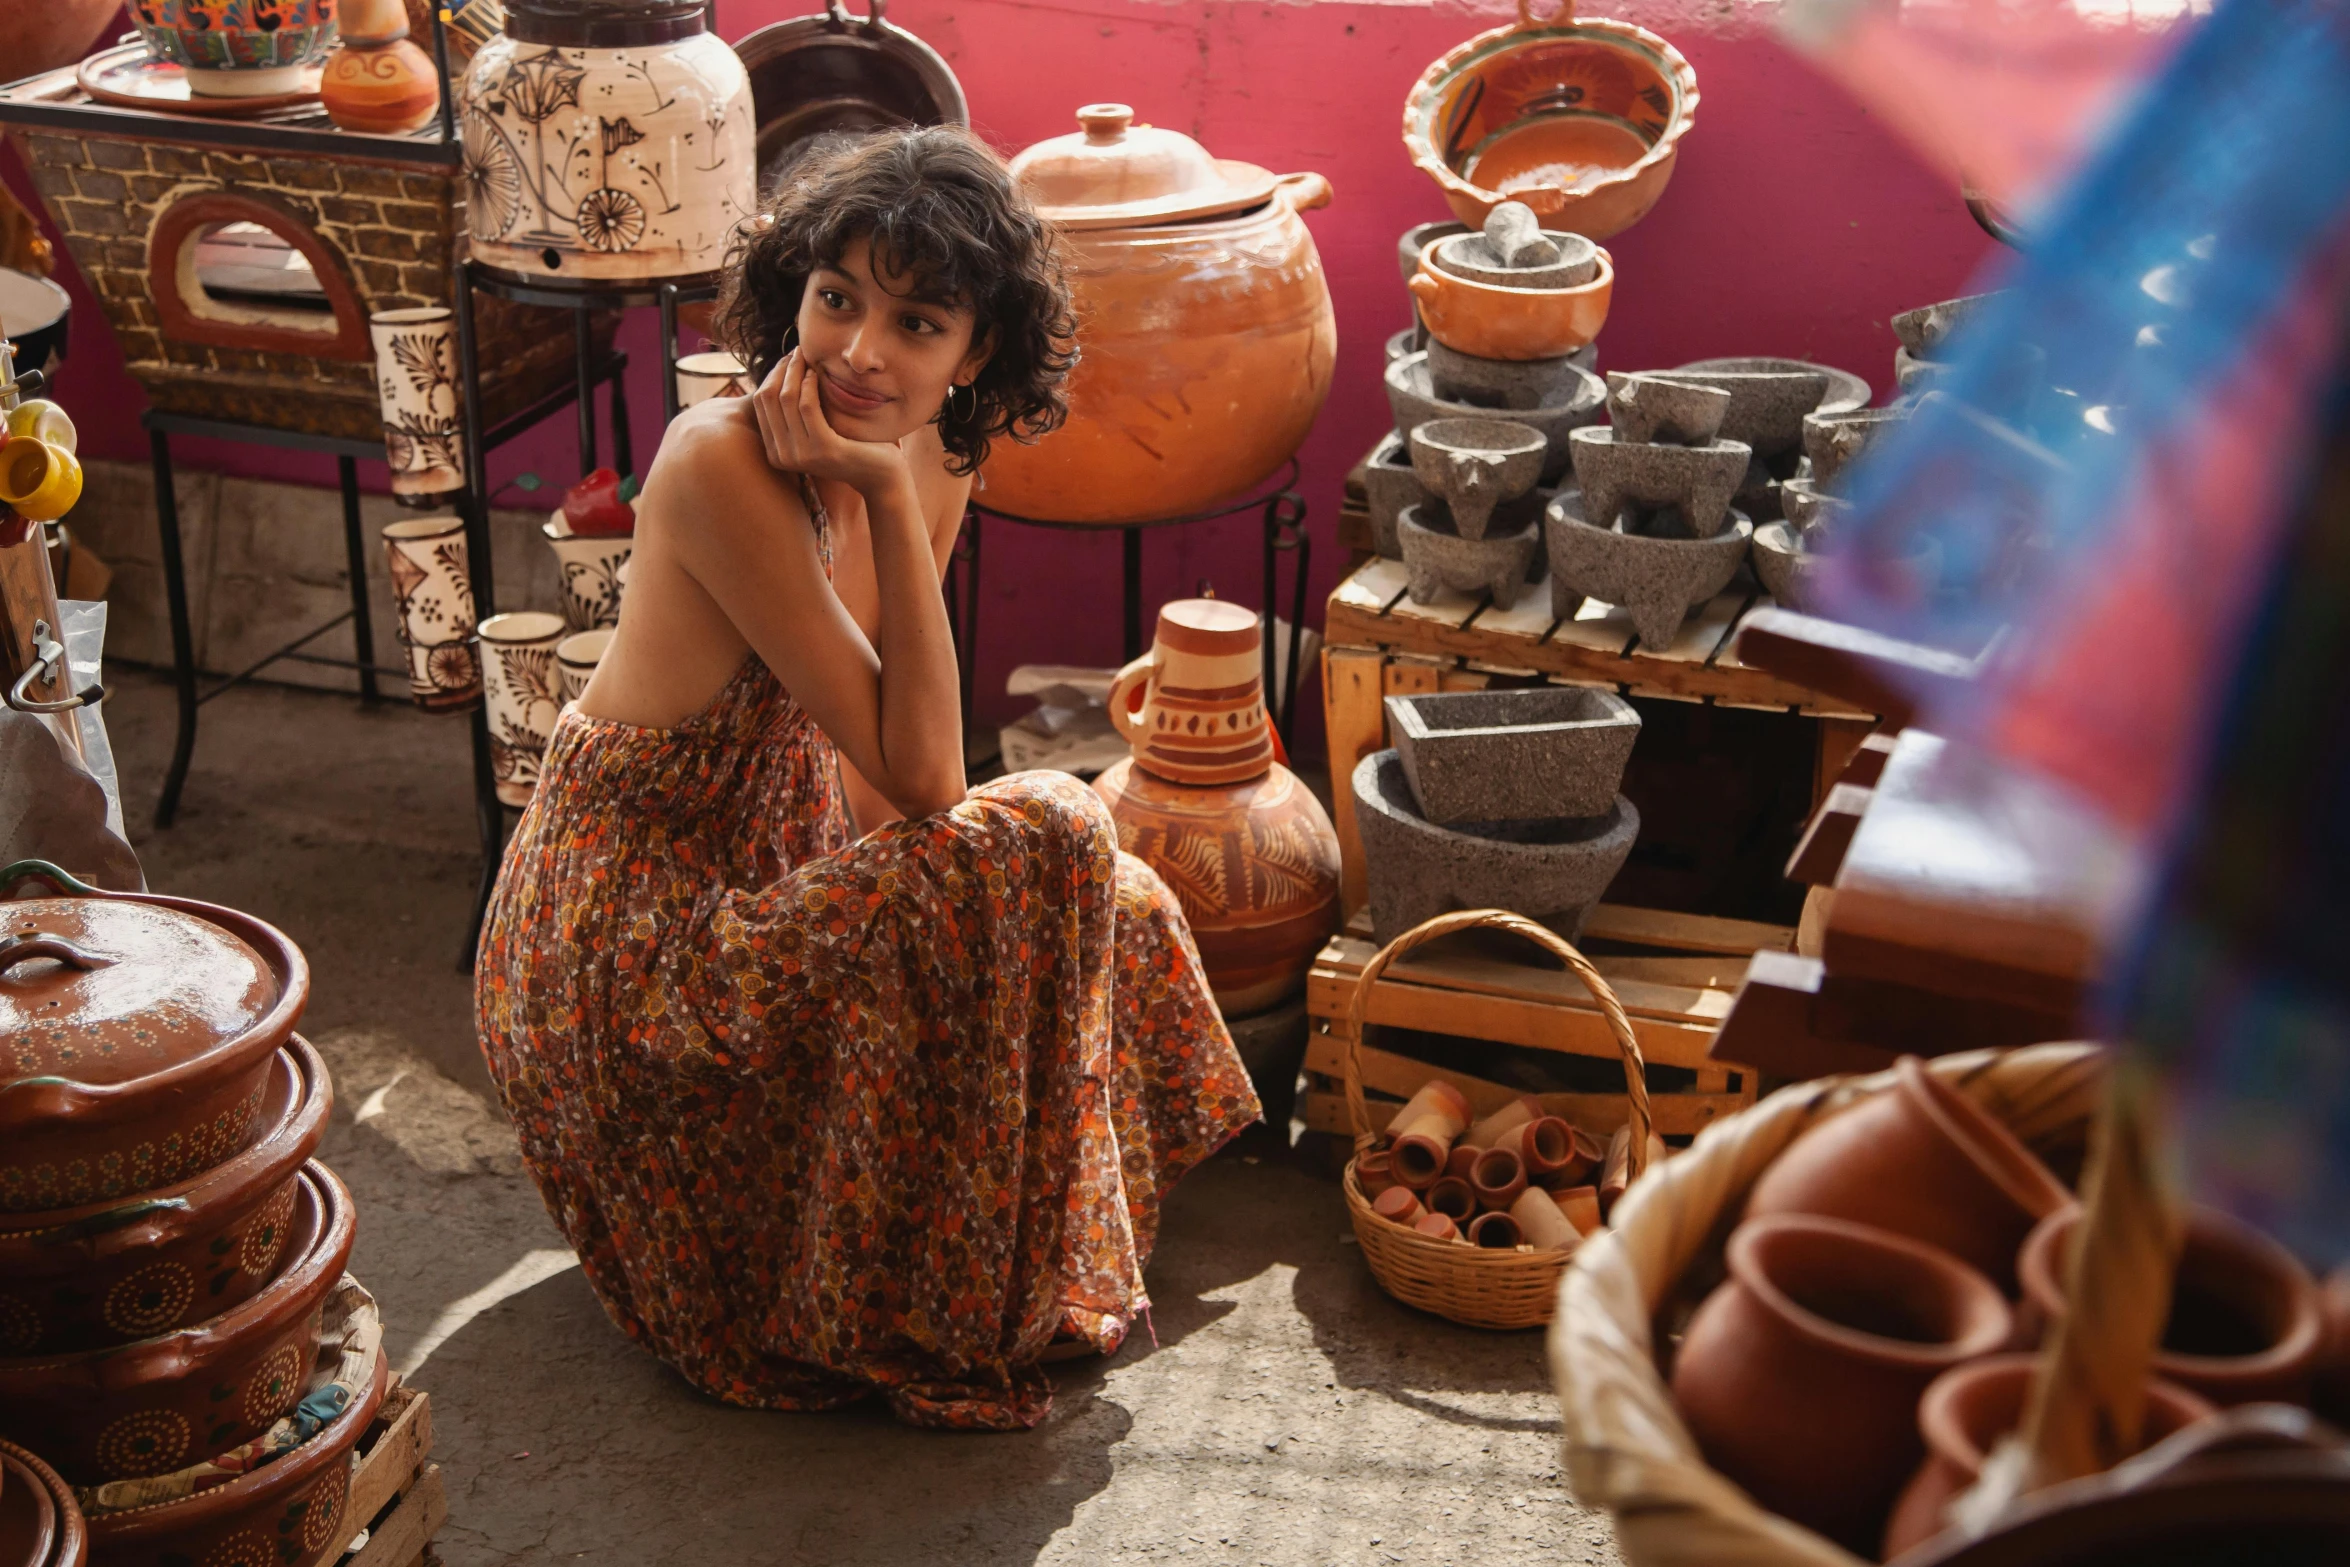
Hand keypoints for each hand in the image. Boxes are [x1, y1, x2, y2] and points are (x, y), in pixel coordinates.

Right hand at [748, 350, 915, 503]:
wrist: (877, 473)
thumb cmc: (846, 446)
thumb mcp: (812, 431)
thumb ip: (792, 414)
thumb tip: (776, 375)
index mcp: (775, 453)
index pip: (760, 403)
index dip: (771, 375)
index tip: (786, 360)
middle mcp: (782, 457)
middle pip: (769, 398)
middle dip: (782, 369)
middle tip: (796, 352)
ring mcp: (801, 455)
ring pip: (787, 399)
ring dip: (796, 371)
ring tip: (806, 357)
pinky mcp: (823, 449)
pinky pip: (808, 407)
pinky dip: (810, 385)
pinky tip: (817, 374)